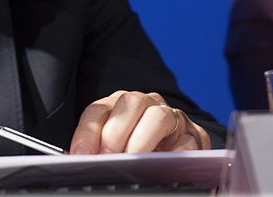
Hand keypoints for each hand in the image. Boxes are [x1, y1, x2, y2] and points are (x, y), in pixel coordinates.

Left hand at [69, 91, 210, 154]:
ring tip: (132, 162)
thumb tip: (78, 160)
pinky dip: (173, 155)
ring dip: (141, 140)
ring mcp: (173, 117)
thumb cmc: (139, 151)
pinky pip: (186, 142)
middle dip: (115, 132)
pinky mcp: (195, 136)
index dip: (87, 131)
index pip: (99, 110)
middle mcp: (147, 104)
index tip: (80, 154)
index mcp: (120, 105)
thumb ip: (97, 150)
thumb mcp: (115, 148)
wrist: (179, 153)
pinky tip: (161, 168)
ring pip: (158, 116)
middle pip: (129, 104)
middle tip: (108, 157)